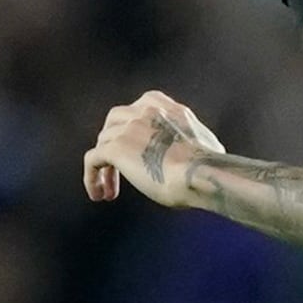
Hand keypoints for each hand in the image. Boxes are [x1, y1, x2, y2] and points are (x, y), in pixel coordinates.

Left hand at [82, 92, 224, 207]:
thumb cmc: (209, 167)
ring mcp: (128, 127)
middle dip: (113, 145)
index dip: (131, 133)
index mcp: (164, 106)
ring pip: (102, 143)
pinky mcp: (115, 148)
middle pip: (114, 123)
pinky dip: (91, 177)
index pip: (137, 111)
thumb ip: (194, 140)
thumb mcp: (205, 143)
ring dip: (105, 168)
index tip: (136, 154)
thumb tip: (211, 152)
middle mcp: (144, 110)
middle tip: (117, 170)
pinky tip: (99, 195)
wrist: (201, 173)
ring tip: (109, 191)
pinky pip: (93, 160)